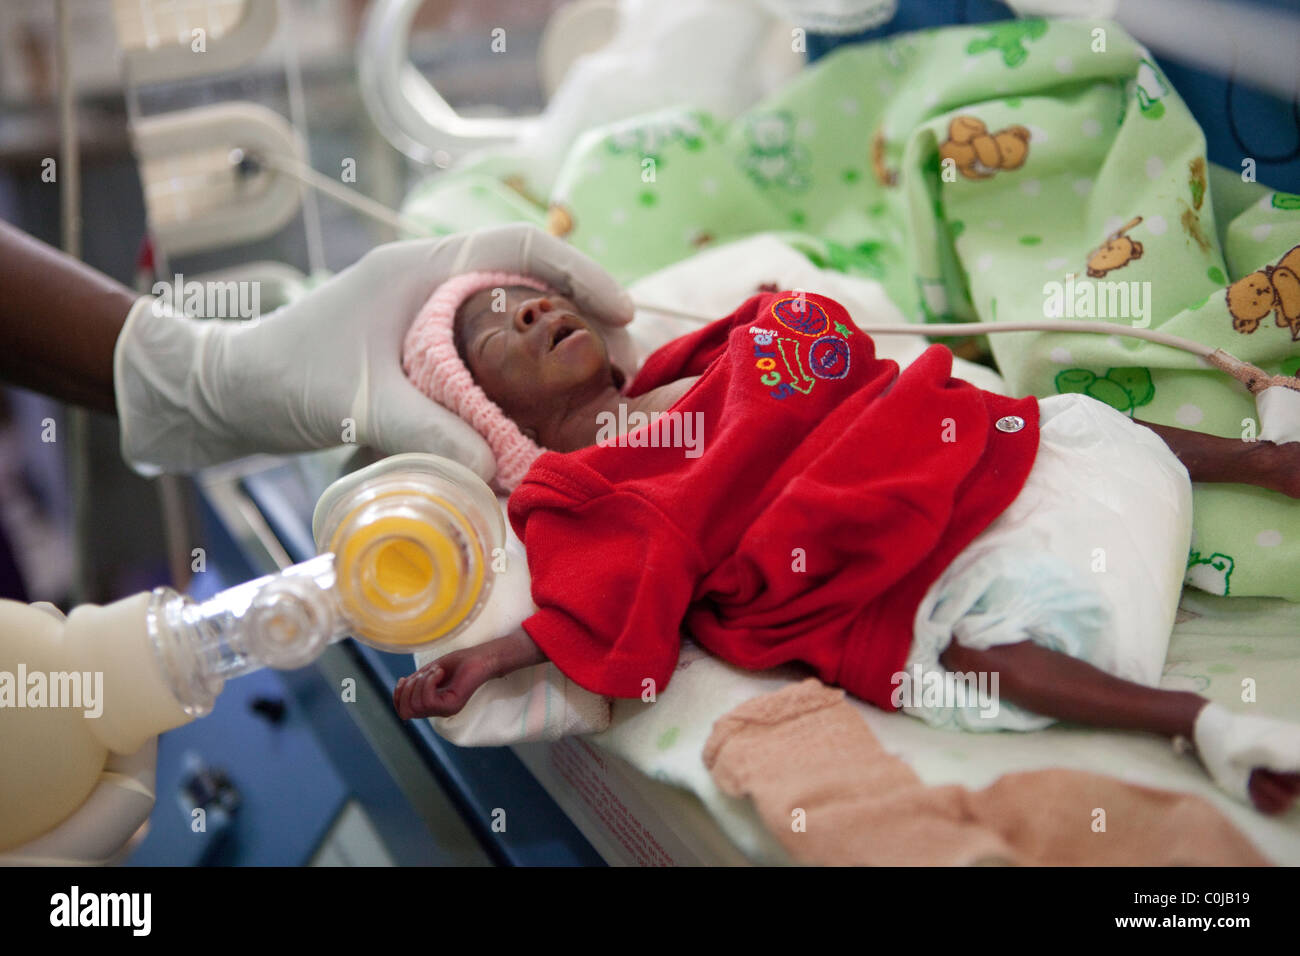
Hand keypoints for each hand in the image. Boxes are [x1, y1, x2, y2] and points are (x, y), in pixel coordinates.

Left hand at [114, 224, 635, 476]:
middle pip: (531, 282)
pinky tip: (543, 413)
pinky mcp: (423, 350)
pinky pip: (492, 351)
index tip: (622, 315)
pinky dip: (527, 375)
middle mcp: (432, 283)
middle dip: (584, 320)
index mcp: (422, 269)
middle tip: (621, 371)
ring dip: (559, 350)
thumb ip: (429, 432)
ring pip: (515, 318)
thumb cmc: (285, 378)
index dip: (580, 272)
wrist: (228, 393)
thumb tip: (504, 468)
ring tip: (597, 393)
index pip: (521, 247)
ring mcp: (429, 316)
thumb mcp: (359, 402)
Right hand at [393, 646, 498, 718]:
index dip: (397, 696)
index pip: (403, 712)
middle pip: (406, 710)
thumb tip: (399, 692)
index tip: (404, 679)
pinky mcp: (452, 705)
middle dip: (407, 689)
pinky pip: (428, 699)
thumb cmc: (458, 663)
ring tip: (434, 671)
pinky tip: (439, 672)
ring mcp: (445, 710)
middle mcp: (438, 711)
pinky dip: (429, 681)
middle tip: (422, 673)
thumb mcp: (428, 674)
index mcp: (431, 705)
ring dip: (420, 683)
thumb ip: (414, 684)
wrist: (481, 658)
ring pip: (416, 704)